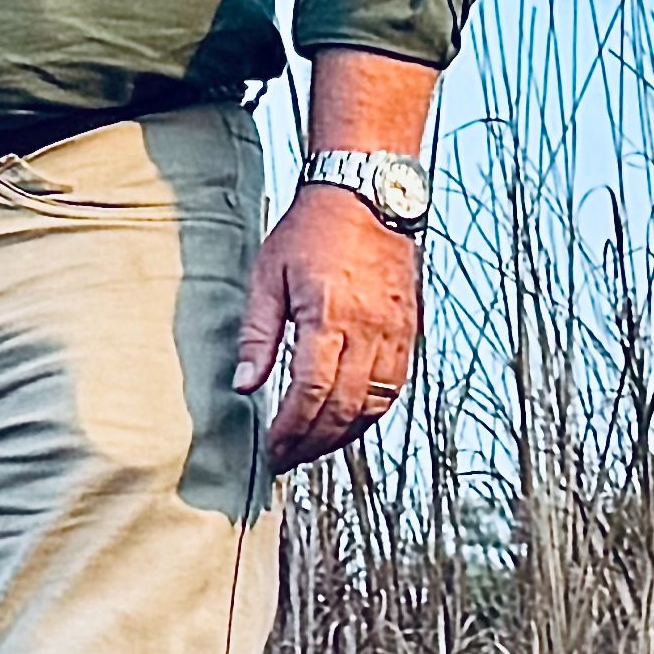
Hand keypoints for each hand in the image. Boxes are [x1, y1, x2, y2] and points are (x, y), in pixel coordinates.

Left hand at [234, 188, 419, 471]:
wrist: (366, 194)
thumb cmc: (310, 230)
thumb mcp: (267, 275)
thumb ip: (257, 335)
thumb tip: (244, 385)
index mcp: (329, 314)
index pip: (311, 391)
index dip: (291, 429)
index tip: (273, 448)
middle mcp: (370, 328)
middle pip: (343, 407)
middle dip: (313, 442)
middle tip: (288, 459)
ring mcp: (395, 331)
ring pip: (374, 405)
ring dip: (342, 435)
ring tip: (312, 448)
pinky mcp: (409, 330)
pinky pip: (394, 388)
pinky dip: (369, 413)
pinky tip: (346, 422)